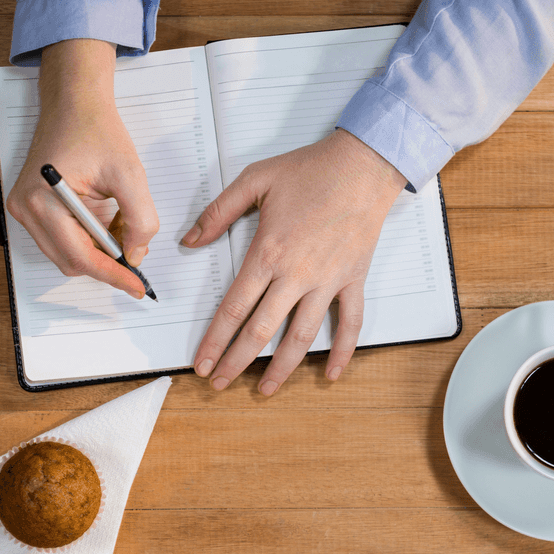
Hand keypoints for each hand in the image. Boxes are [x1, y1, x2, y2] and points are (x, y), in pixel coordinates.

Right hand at [5, 39, 158, 298]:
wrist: (74, 105)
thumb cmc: (96, 130)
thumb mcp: (130, 174)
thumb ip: (140, 219)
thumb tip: (135, 255)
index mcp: (43, 199)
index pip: (80, 256)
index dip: (113, 275)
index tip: (138, 286)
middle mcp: (25, 209)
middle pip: (72, 262)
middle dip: (107, 261)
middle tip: (136, 247)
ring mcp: (24, 210)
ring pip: (68, 255)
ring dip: (98, 249)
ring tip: (118, 222)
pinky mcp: (31, 209)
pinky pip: (63, 241)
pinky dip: (88, 239)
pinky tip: (104, 218)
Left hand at [182, 129, 407, 395]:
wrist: (363, 165)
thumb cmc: (312, 170)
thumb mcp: (254, 180)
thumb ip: (218, 212)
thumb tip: (190, 239)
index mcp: (268, 253)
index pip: (233, 309)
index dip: (215, 341)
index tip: (203, 362)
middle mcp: (296, 275)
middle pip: (260, 331)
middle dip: (237, 362)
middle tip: (220, 383)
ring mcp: (327, 282)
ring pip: (301, 336)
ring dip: (282, 368)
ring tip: (265, 389)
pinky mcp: (353, 280)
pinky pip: (349, 323)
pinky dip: (342, 351)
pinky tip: (331, 373)